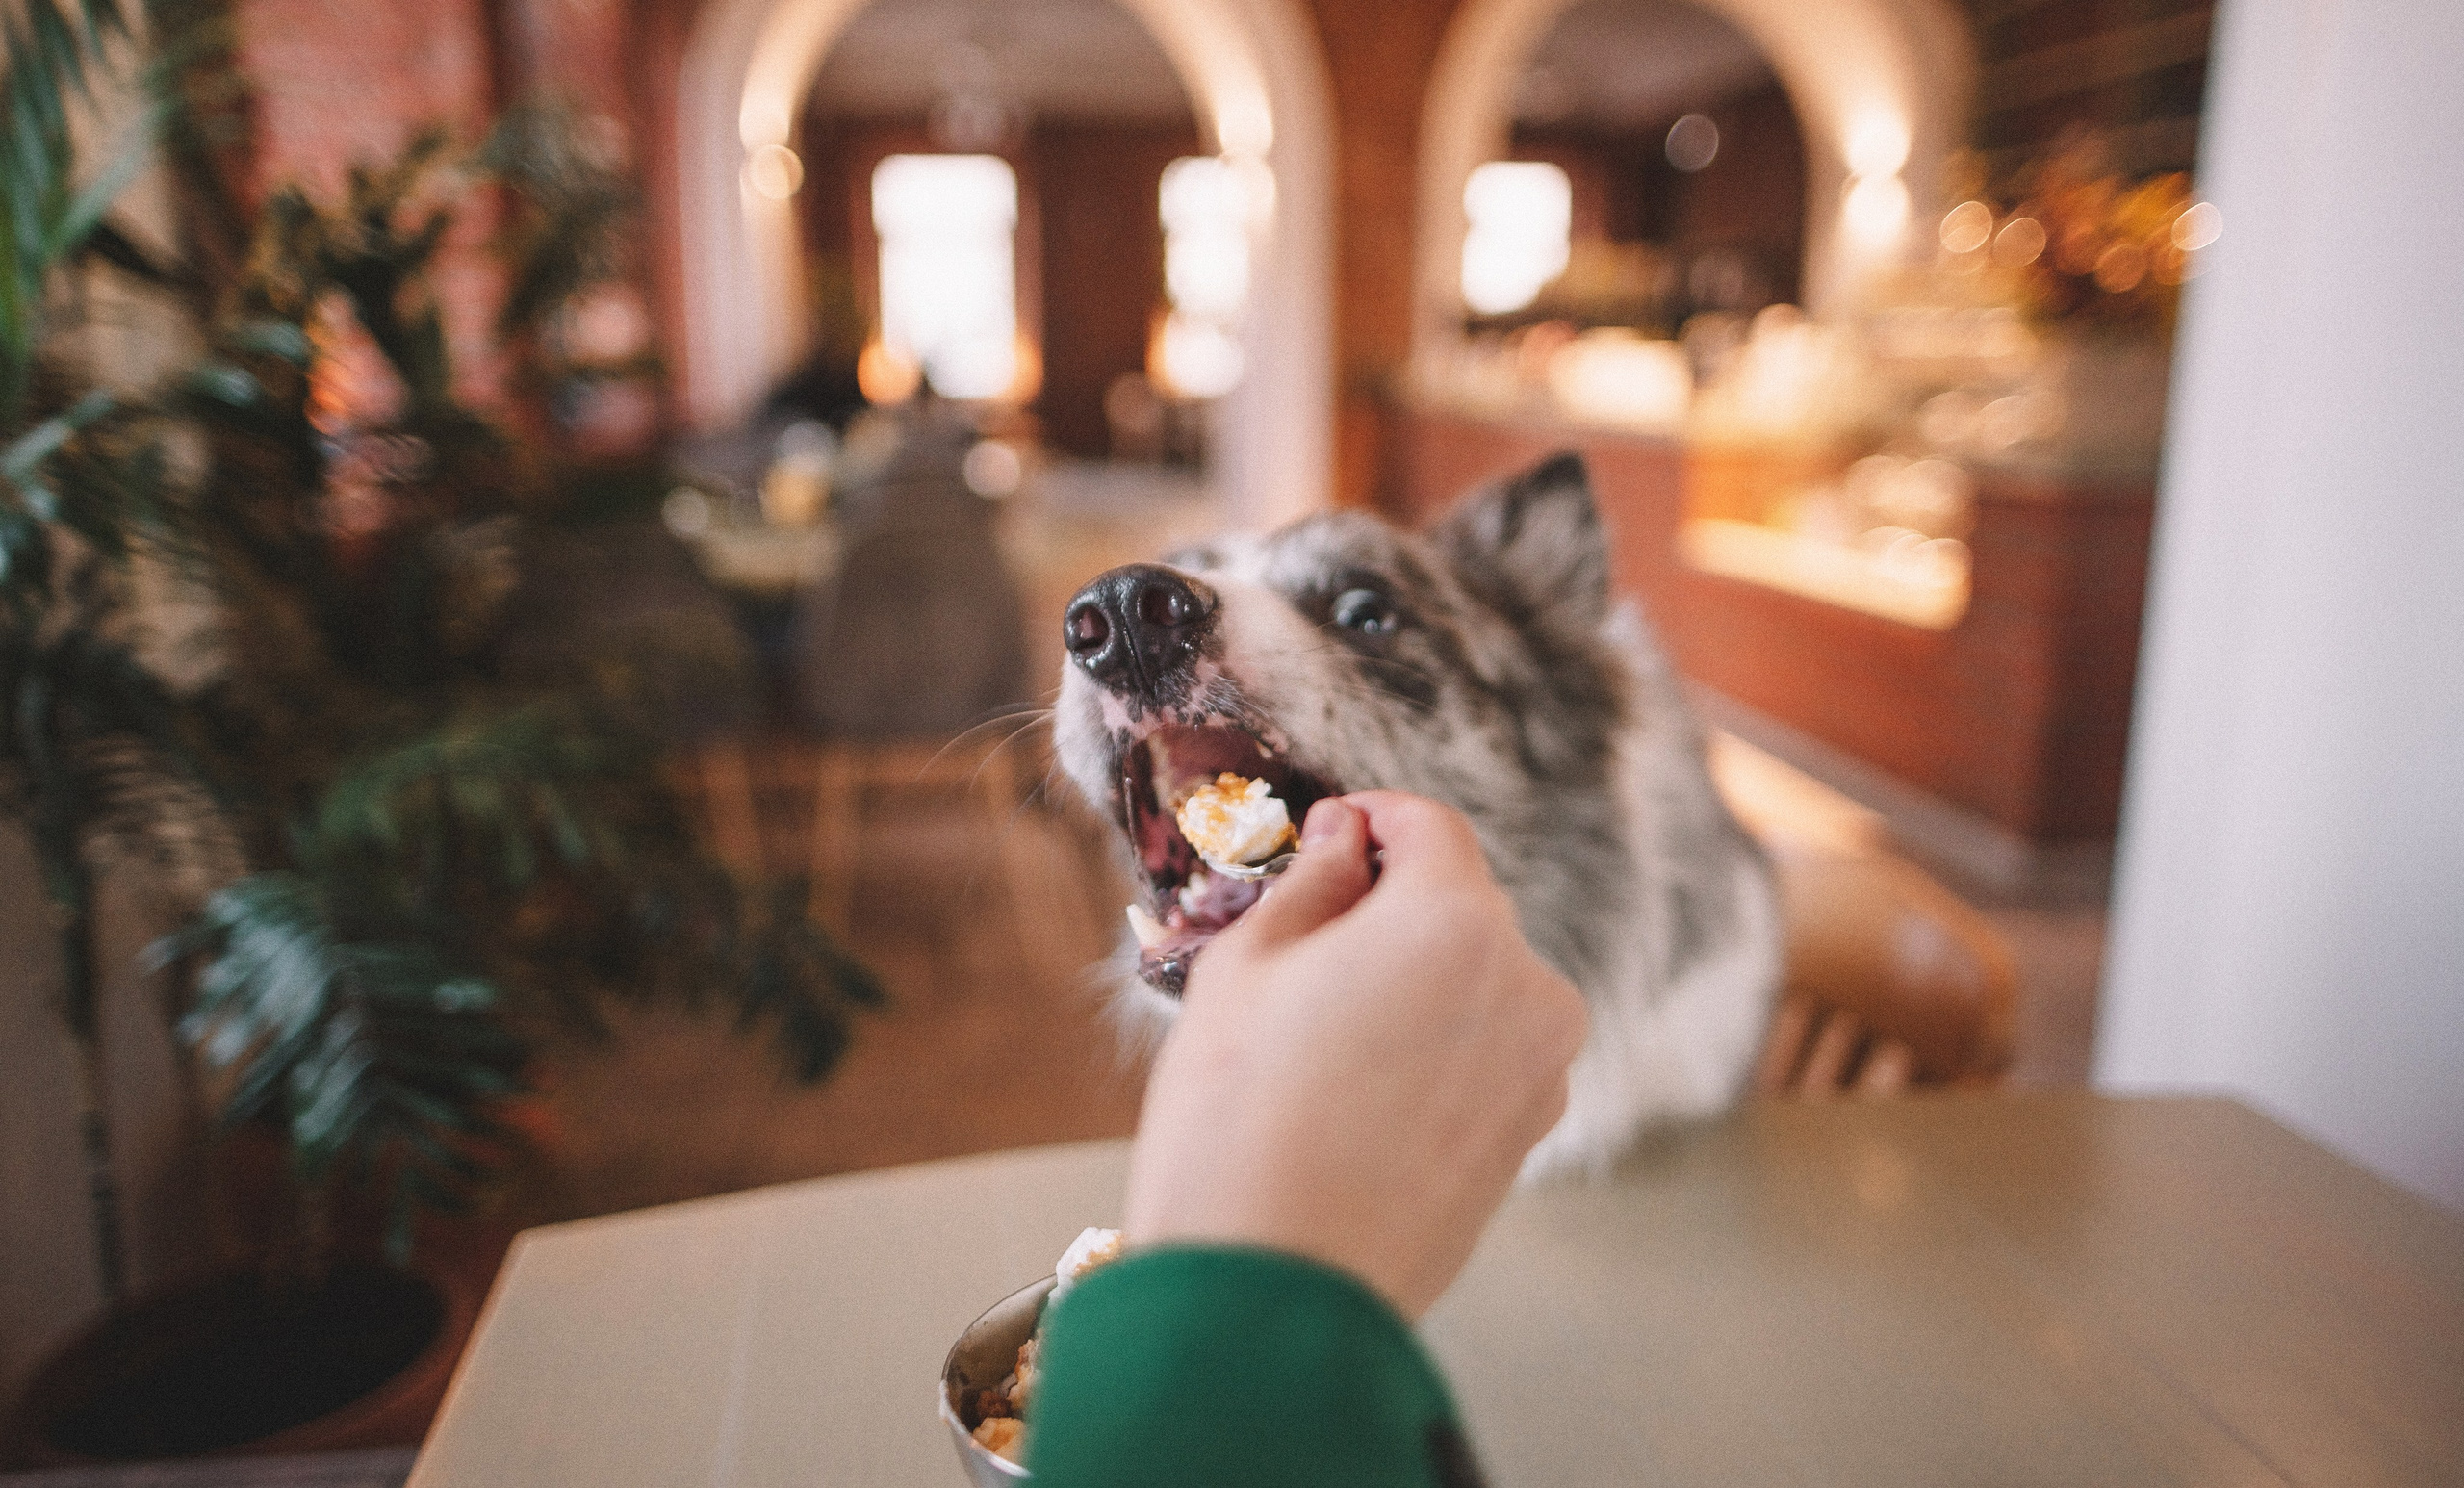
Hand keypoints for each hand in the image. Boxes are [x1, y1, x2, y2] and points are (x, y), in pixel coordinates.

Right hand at [1124, 791, 1587, 1317]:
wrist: (1270, 1288)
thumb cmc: (1238, 1119)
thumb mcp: (1244, 968)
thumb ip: (1310, 884)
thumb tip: (1342, 840)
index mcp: (1456, 922)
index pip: (1429, 826)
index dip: (1370, 819)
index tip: (1325, 837)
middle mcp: (1526, 985)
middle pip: (1461, 905)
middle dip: (1391, 907)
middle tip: (1301, 946)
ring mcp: (1539, 1068)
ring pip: (1478, 982)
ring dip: (1416, 981)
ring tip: (1322, 1035)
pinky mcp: (1529, 1135)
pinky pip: (1485, 1054)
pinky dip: (1435, 1049)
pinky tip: (1355, 1093)